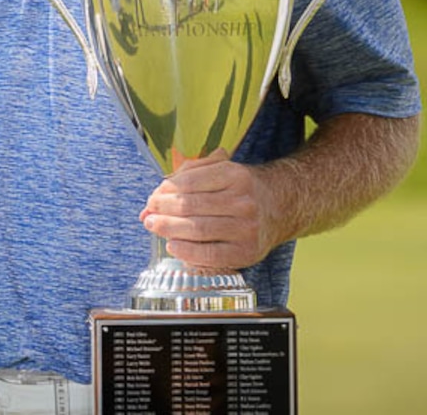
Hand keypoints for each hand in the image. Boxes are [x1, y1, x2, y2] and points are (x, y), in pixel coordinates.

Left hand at [140, 149, 276, 270]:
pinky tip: (172, 245)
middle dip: (163, 210)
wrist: (278, 207)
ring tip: (153, 226)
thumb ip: (186, 177)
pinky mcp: (246, 253)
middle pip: (191, 206)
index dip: (166, 190)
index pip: (190, 182)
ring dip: (169, 229)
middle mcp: (243, 201)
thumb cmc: (239, 188)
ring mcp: (246, 228)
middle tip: (149, 212)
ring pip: (197, 230)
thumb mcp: (220, 169)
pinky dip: (187, 252)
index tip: (153, 196)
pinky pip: (210, 255)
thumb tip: (152, 200)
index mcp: (235, 174)